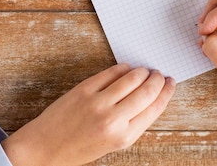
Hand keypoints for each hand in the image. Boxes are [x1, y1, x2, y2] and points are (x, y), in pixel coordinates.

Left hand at [1, 64, 175, 165]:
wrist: (45, 147)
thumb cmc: (79, 148)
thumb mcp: (113, 144)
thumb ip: (132, 122)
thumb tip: (151, 96)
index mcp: (124, 136)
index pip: (155, 107)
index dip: (166, 92)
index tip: (170, 83)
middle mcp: (114, 119)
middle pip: (147, 90)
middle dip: (157, 79)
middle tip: (159, 74)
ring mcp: (98, 102)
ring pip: (132, 77)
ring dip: (142, 71)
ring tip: (144, 71)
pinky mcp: (85, 89)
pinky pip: (112, 71)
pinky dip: (123, 68)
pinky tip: (126, 70)